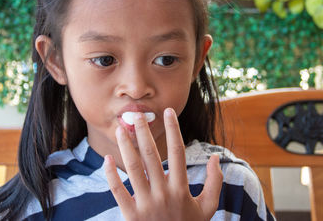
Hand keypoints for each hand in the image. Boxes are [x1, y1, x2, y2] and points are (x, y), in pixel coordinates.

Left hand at [104, 108, 222, 220]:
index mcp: (182, 189)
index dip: (174, 129)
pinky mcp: (131, 215)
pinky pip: (118, 191)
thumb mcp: (208, 207)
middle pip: (151, 155)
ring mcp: (145, 204)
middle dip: (143, 133)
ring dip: (125, 146)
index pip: (178, 152)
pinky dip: (111, 174)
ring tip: (119, 129)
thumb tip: (215, 159)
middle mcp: (163, 193)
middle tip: (136, 115)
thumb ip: (214, 182)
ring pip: (133, 168)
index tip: (168, 112)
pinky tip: (107, 159)